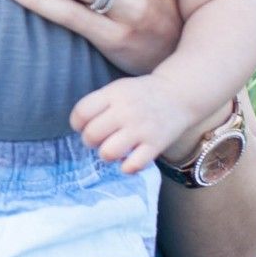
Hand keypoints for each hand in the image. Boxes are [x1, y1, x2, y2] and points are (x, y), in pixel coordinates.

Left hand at [71, 74, 198, 176]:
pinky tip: (128, 159)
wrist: (179, 94)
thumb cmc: (141, 94)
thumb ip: (99, 104)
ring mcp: (141, 129)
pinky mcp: (155, 145)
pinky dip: (126, 167)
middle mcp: (126, 111)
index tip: (82, 126)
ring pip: (108, 153)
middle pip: (92, 135)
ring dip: (105, 154)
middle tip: (98, 139)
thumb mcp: (118, 89)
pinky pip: (132, 165)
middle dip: (89, 141)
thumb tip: (79, 128)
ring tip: (111, 149)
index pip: (81, 112)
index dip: (77, 123)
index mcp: (114, 94)